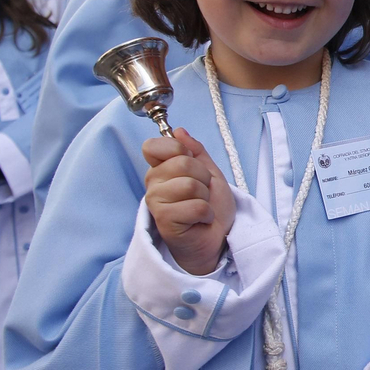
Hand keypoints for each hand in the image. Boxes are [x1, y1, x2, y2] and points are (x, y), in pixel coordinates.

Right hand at [142, 128, 235, 275]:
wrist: (216, 237)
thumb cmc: (210, 206)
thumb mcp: (208, 171)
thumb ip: (195, 150)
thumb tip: (179, 131)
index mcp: (160, 168)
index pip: (154, 146)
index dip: (178, 150)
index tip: (189, 162)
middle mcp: (153, 183)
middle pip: (183, 163)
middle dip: (203, 178)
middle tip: (202, 192)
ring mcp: (156, 202)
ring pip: (190, 185)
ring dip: (205, 197)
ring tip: (201, 207)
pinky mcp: (164, 219)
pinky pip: (195, 206)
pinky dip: (205, 213)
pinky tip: (200, 220)